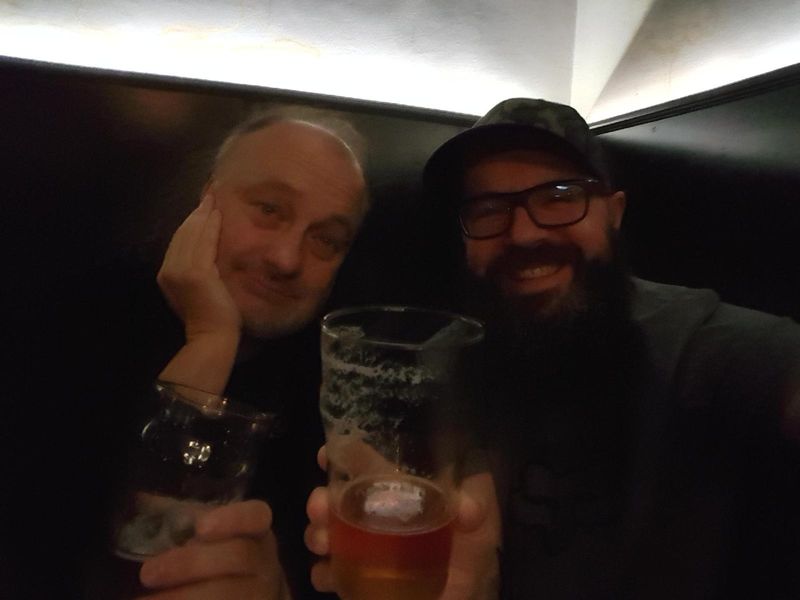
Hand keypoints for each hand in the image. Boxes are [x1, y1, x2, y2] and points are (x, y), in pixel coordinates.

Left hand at [137, 500, 289, 599]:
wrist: (254, 595)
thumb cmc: (223, 557)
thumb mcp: (211, 535)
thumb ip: (181, 518)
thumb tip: (141, 500)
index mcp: (255, 531)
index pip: (256, 516)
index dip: (232, 519)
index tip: (201, 527)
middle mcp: (263, 561)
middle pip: (237, 556)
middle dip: (190, 564)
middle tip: (147, 573)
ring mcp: (260, 592)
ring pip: (227, 593)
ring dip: (182, 597)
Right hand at [157, 192, 240, 341]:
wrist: (213, 336)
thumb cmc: (212, 317)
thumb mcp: (198, 289)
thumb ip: (197, 271)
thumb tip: (208, 253)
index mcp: (166, 274)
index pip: (179, 241)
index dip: (190, 221)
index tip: (201, 205)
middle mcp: (168, 270)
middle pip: (182, 233)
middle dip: (196, 212)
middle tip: (209, 192)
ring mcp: (180, 271)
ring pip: (191, 234)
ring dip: (203, 213)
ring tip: (213, 197)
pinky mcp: (196, 273)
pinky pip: (204, 242)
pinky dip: (211, 226)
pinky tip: (217, 213)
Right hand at [304, 449, 500, 599]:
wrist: (463, 596)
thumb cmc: (471, 550)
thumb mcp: (481, 521)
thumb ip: (477, 505)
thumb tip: (468, 510)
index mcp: (399, 490)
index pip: (365, 463)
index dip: (343, 454)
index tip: (324, 455)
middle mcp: (374, 514)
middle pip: (336, 498)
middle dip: (321, 499)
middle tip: (320, 507)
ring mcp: (362, 547)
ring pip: (325, 532)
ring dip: (316, 533)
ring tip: (322, 542)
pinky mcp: (356, 579)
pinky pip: (328, 573)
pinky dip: (322, 572)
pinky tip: (328, 574)